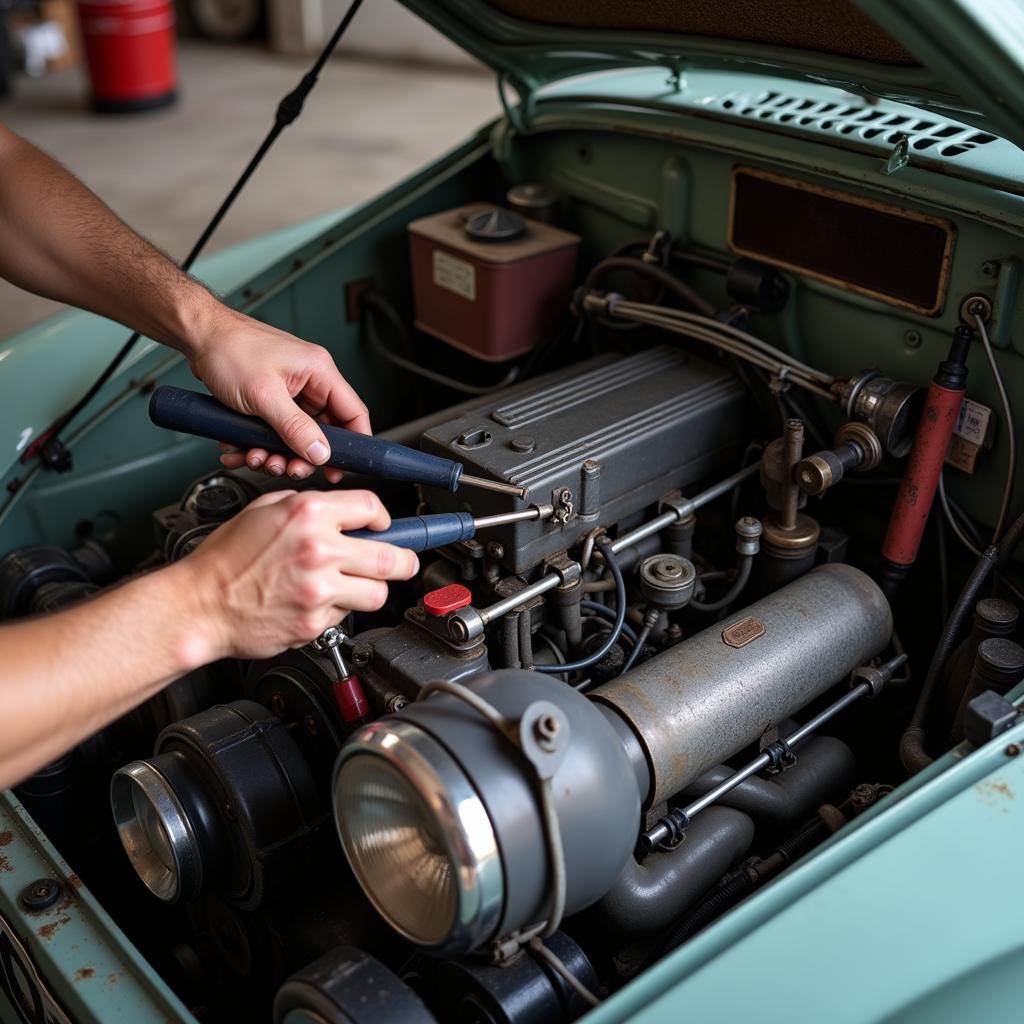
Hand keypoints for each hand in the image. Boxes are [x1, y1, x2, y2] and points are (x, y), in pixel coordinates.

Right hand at [177, 489, 417, 660]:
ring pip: (378, 592)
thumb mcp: (264, 510)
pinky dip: (338, 609)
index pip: (372, 507)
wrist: (199, 605)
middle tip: (403, 562)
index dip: (383, 517)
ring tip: (354, 584)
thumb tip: (344, 514)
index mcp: (307, 514)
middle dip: (404, 560)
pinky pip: (346, 615)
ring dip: (372, 589)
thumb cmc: (224, 559)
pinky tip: (316, 601)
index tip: (383, 526)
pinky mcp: (315, 621)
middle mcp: (318, 550)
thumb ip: (309, 508)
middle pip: (393, 557)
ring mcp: (319, 589)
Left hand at [185, 307, 369, 482]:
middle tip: (286, 467)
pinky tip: (241, 447)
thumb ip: (295, 428)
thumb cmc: (228, 349)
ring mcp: (289, 390)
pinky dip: (258, 443)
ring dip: (275, 453)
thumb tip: (320, 453)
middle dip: (302, 455)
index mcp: (319, 371)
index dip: (353, 445)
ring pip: (295, 435)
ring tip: (255, 456)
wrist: (196, 336)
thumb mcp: (264, 395)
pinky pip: (274, 430)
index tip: (339, 469)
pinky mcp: (270, 399)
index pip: (353, 412)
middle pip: (322, 431)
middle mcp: (309, 381)